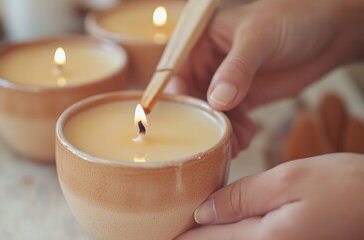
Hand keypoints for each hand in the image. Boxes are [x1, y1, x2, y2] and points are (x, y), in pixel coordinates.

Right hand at [166, 0, 363, 153]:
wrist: (330, 33)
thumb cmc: (292, 18)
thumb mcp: (259, 38)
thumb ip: (237, 69)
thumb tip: (217, 101)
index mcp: (201, 41)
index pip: (175, 71)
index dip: (175, 97)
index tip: (180, 122)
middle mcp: (208, 62)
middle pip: (192, 97)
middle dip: (201, 121)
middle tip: (211, 141)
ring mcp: (226, 81)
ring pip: (212, 113)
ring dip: (220, 131)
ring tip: (233, 145)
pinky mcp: (244, 96)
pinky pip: (232, 118)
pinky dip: (237, 131)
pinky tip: (245, 139)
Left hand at [176, 153, 363, 239]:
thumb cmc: (344, 187)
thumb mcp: (288, 181)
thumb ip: (242, 197)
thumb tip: (203, 211)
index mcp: (263, 239)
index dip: (181, 237)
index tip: (158, 232)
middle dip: (192, 237)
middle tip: (165, 227)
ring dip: (211, 234)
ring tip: (189, 224)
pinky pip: (249, 238)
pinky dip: (230, 231)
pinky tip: (222, 221)